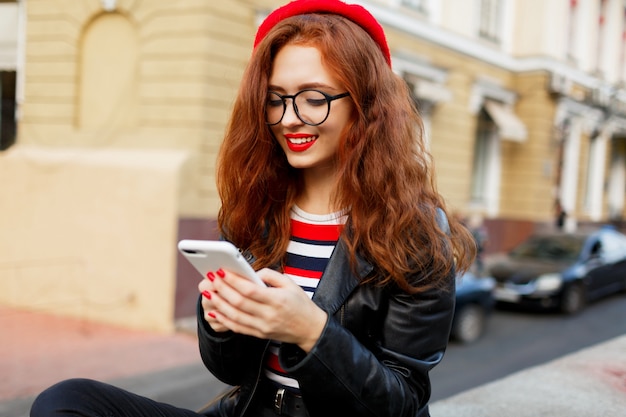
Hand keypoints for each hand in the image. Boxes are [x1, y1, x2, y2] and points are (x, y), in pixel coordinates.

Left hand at [200, 268, 327, 351]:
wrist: (310, 329)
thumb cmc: (300, 303)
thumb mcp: (290, 284)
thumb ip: (271, 275)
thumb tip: (251, 272)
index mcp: (278, 300)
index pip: (250, 290)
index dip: (233, 281)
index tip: (221, 271)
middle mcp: (269, 315)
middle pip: (239, 302)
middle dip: (222, 289)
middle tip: (210, 278)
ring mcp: (263, 327)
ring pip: (235, 316)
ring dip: (218, 303)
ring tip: (208, 292)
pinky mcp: (259, 334)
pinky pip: (237, 327)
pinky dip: (223, 319)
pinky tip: (214, 310)